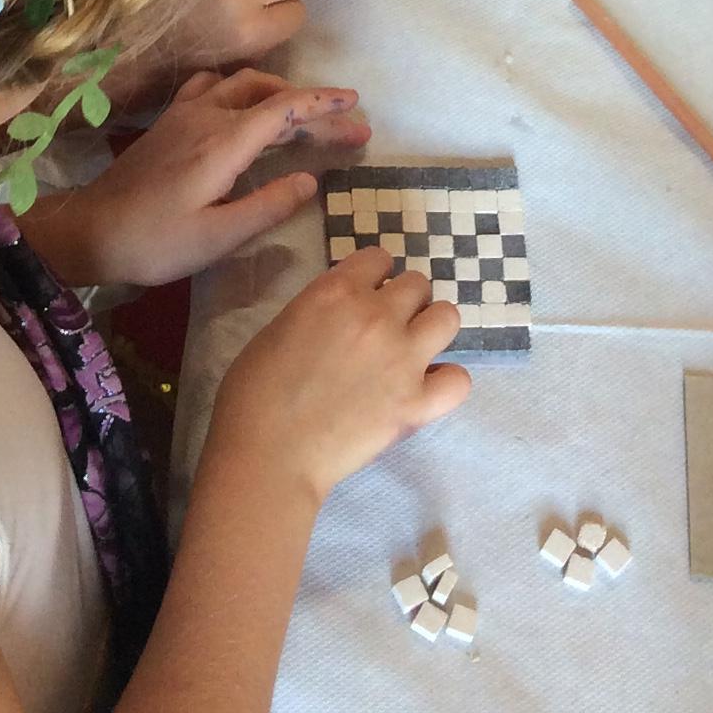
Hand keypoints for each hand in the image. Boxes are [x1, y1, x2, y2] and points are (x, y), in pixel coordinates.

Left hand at [28, 69, 365, 289]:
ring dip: (280, 92)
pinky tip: (247, 104)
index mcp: (223, 143)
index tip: (356, 107)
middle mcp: (206, 116)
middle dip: (313, 105)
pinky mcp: (169, 121)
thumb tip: (310, 180)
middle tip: (348, 124)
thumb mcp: (218, 237)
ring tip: (306, 113)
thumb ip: (268, 206)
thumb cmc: (155, 242)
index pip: (284, 109)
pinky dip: (242, 88)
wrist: (89, 231)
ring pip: (242, 84)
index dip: (323, 105)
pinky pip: (214, 86)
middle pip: (270, 94)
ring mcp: (184, 114)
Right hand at [212, 246, 470, 504]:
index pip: (379, 258)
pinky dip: (446, 382)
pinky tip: (426, 390)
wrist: (268, 455)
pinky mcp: (417, 403)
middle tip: (385, 329)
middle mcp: (377, 315)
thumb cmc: (253, 394)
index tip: (365, 297)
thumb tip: (343, 314)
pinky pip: (458, 378)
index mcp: (336, 292)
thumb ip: (320, 310)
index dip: (373, 277)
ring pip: (447, 318)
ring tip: (412, 351)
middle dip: (404, 302)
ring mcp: (403, 359)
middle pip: (418, 284)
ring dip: (431, 329)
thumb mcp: (279, 327)